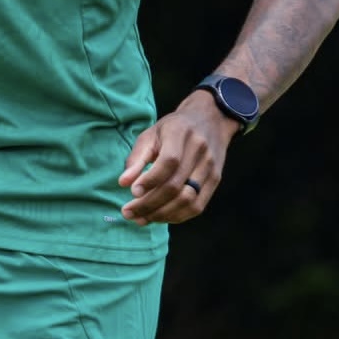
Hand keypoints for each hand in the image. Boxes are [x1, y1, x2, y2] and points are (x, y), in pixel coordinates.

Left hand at [117, 91, 239, 224]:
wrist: (210, 120)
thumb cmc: (173, 129)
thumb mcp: (151, 135)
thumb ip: (137, 158)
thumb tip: (123, 184)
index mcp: (180, 133)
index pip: (169, 162)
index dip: (150, 180)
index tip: (132, 192)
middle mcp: (199, 150)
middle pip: (176, 185)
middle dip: (149, 204)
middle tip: (128, 212)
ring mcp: (210, 167)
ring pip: (188, 200)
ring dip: (162, 214)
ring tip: (140, 218)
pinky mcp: (215, 180)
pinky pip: (197, 206)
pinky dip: (177, 216)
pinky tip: (159, 217)